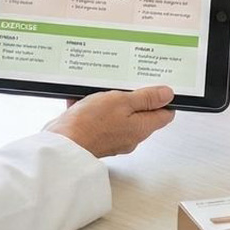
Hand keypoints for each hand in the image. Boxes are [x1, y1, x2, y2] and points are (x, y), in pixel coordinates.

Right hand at [44, 86, 175, 157]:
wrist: (63, 143)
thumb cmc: (91, 123)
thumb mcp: (122, 101)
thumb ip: (146, 98)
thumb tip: (167, 95)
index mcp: (141, 128)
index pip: (164, 114)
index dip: (163, 99)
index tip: (156, 88)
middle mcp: (131, 137)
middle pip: (142, 114)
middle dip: (134, 98)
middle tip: (124, 86)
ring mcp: (114, 139)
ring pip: (120, 116)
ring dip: (111, 102)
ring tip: (100, 92)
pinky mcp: (98, 138)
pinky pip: (101, 120)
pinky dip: (94, 109)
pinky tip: (85, 100)